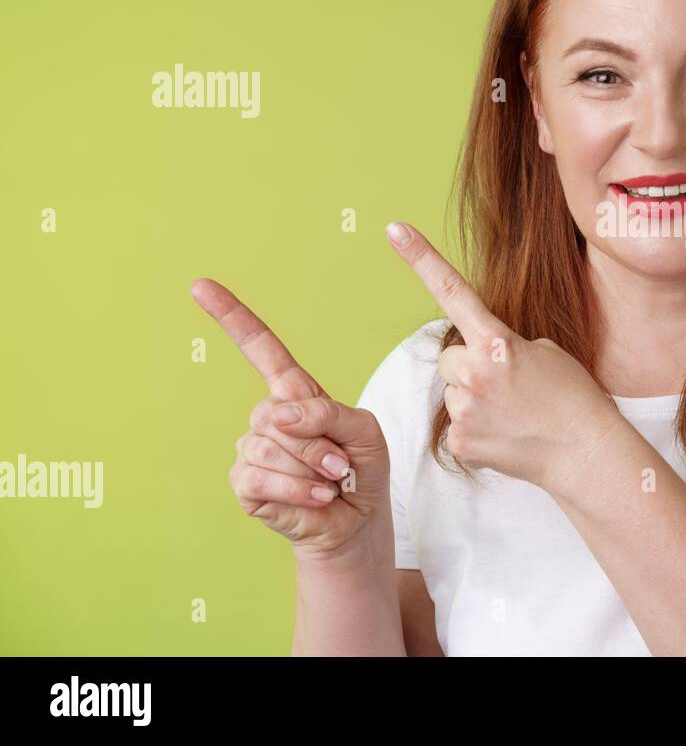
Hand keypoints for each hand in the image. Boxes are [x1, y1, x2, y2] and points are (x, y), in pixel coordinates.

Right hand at [191, 278, 391, 561]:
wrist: (355, 522)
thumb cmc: (361, 469)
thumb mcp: (363, 431)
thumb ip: (329, 413)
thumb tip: (279, 416)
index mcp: (295, 393)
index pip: (260, 348)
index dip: (232, 317)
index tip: (200, 285)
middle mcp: (267, 417)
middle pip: (280, 413)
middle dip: (320, 442)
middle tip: (341, 464)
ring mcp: (251, 449)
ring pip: (273, 447)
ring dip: (313, 469)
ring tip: (330, 482)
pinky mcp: (244, 483)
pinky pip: (263, 478)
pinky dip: (299, 490)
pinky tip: (316, 497)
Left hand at [384, 221, 626, 494]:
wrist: (585, 453)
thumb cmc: (573, 397)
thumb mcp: (544, 351)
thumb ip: (500, 345)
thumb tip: (475, 358)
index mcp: (497, 342)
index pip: (453, 292)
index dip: (421, 258)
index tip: (394, 229)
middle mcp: (475, 373)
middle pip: (449, 356)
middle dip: (469, 365)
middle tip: (507, 383)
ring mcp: (465, 410)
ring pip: (453, 391)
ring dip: (474, 396)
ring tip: (512, 411)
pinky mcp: (460, 442)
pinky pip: (457, 423)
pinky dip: (477, 427)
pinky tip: (506, 432)